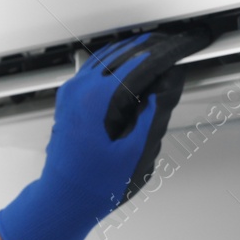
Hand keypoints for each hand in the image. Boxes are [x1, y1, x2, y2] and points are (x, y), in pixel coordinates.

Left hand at [0, 29, 212, 239]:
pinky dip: (114, 61)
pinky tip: (127, 63)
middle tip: (171, 41)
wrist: (62, 198)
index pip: (136, 64)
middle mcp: (79, 90)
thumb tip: (160, 92)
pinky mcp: (67, 100)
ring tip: (154, 46)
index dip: (161, 53)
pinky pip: (93, 69)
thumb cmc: (93, 184)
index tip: (177, 45)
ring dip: (130, 50)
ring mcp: (70, 93)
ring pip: (104, 57)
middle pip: (119, 54)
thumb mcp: (133, 154)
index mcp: (96, 100)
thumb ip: (149, 118)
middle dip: (147, 46)